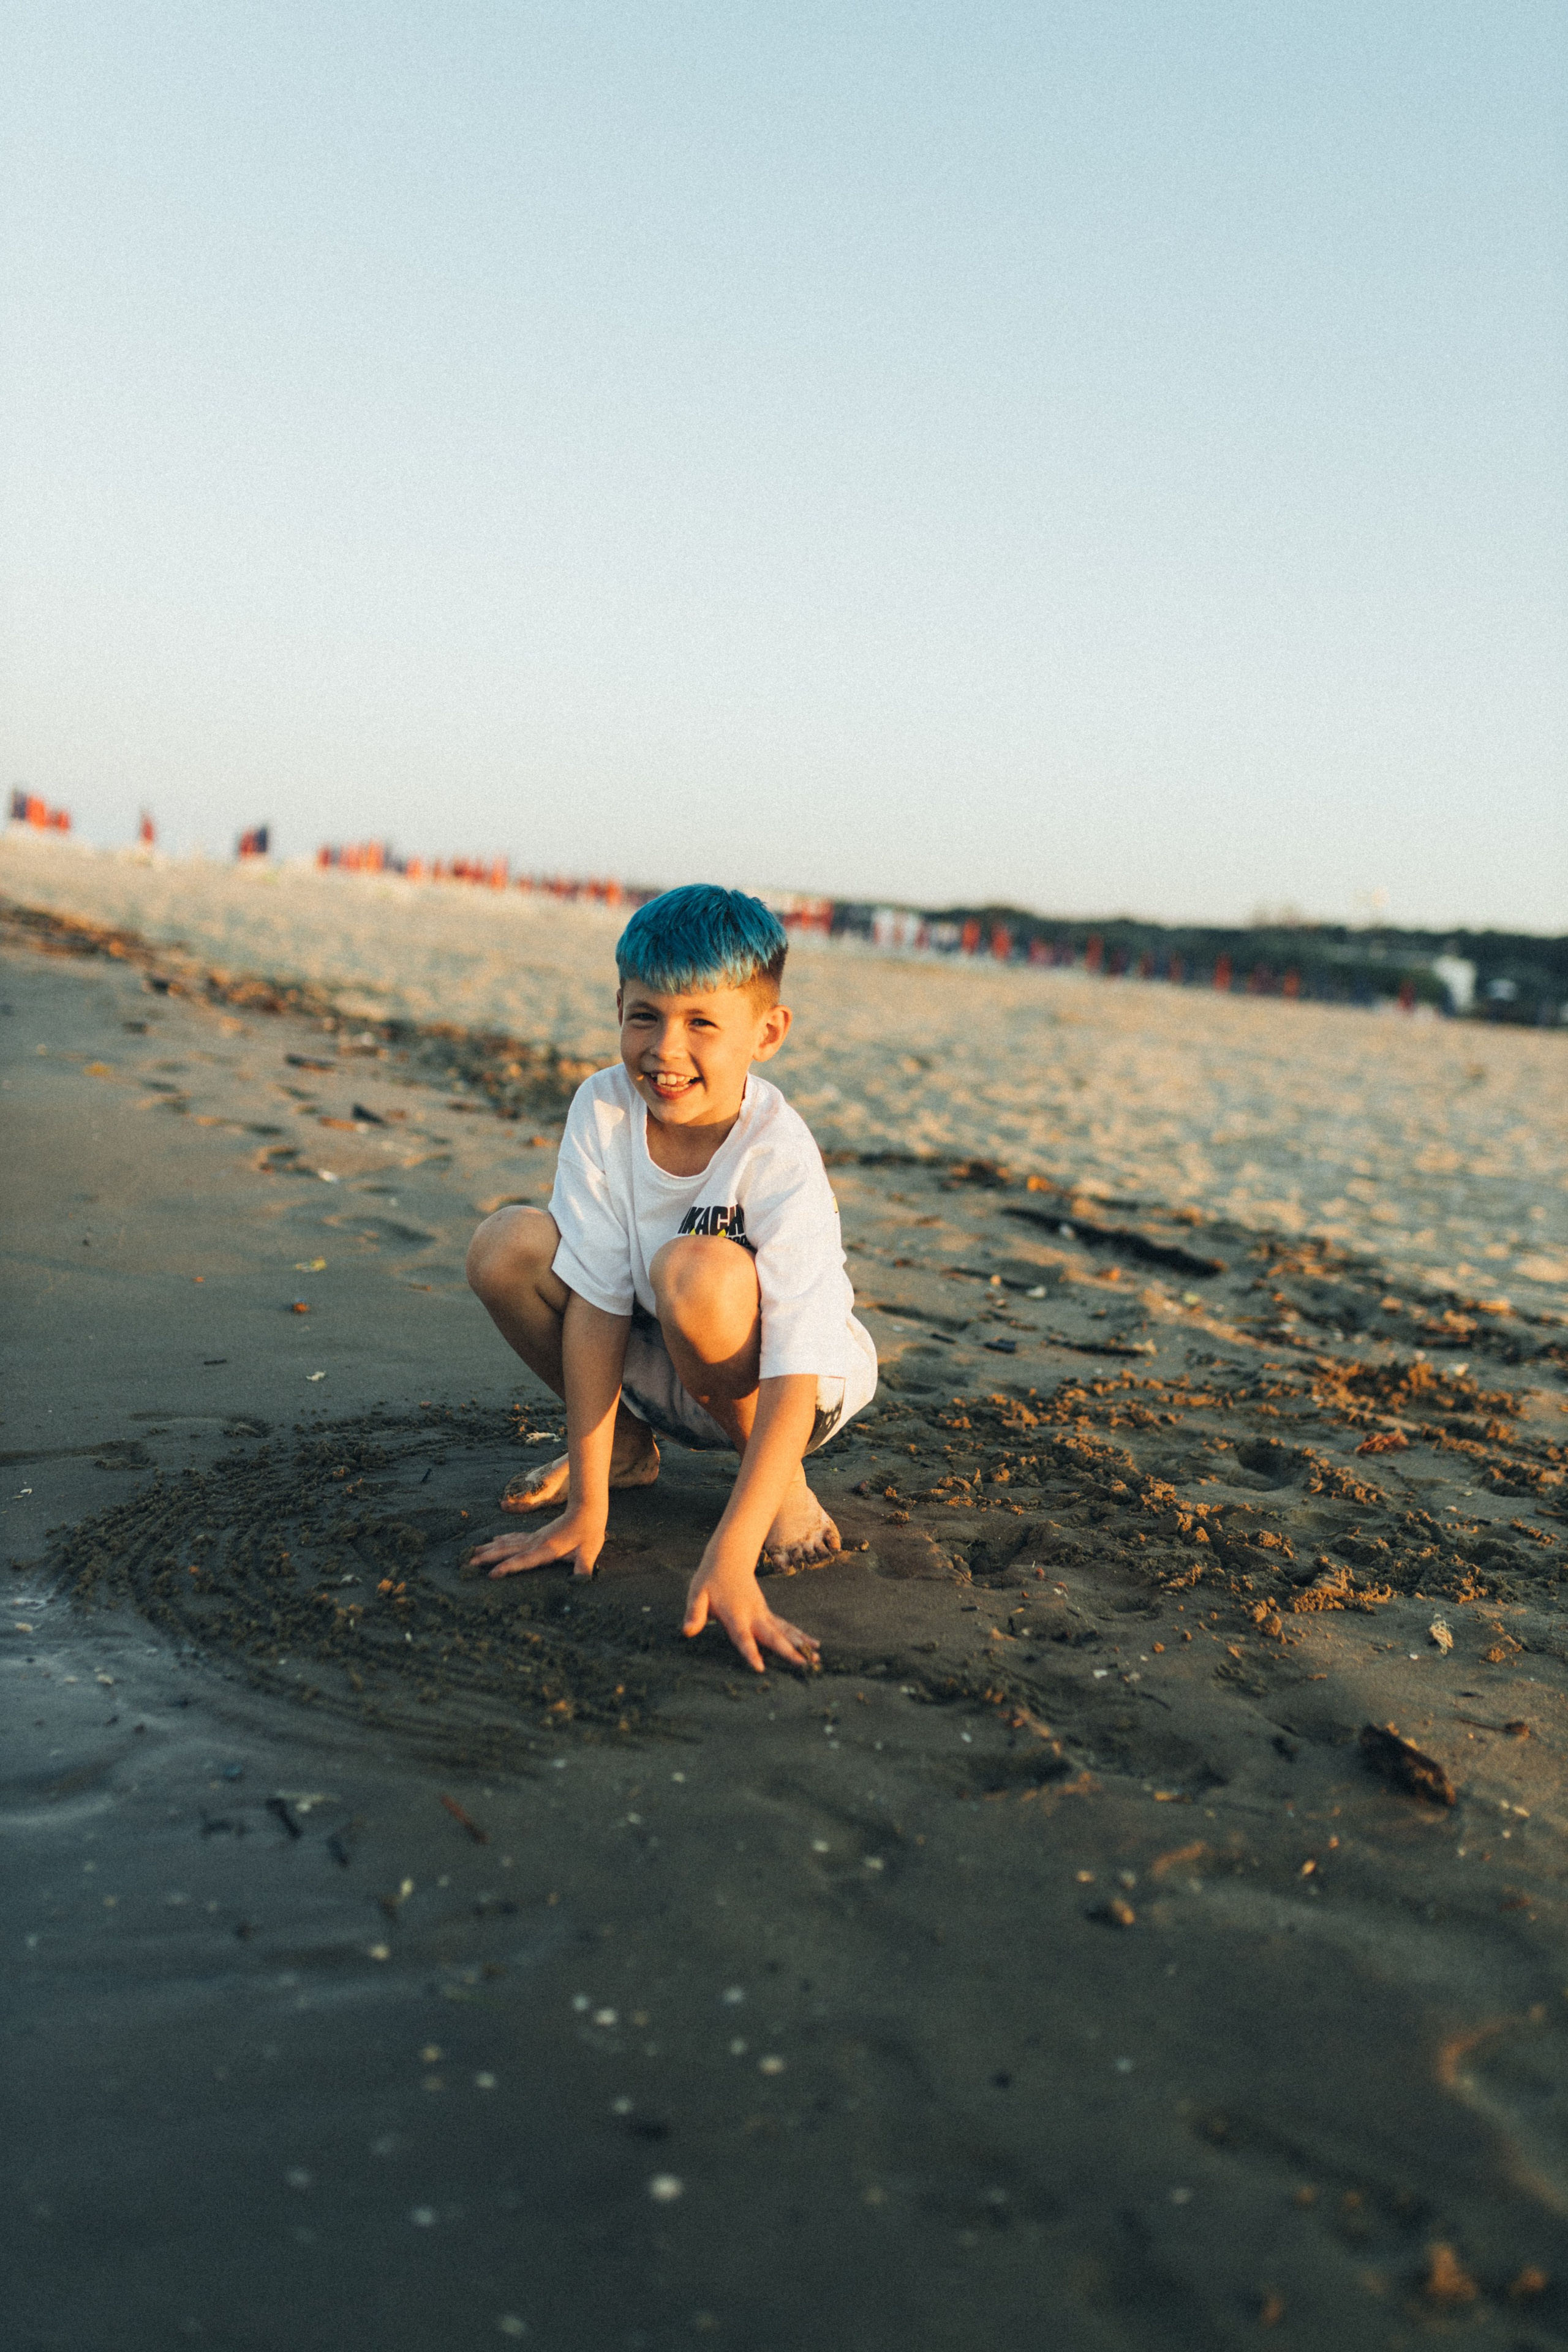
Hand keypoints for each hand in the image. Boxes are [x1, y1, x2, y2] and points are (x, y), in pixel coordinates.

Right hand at [470, 1504, 605, 1580]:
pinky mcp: (537, 1534)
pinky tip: (494, 1539)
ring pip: (508, 1543)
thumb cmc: (589, 1532)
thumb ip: (583, 1568)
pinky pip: (516, 1537)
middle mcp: (536, 1542)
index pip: (522, 1561)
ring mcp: (535, 1537)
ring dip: (490, 1548)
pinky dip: (503, 1539)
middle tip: (468, 1563)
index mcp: (546, 1549)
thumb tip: (582, 1584)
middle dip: (488, 1558)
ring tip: (473, 1552)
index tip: (490, 1575)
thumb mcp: (588, 1552)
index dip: (506, 1568)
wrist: (587, 1508)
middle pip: (508, 1550)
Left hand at [683, 1547, 820, 1674]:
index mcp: (735, 1614)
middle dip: (788, 1651)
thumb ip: (694, 1613)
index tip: (760, 1668)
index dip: (751, 1652)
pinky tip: (814, 1647)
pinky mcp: (767, 1613)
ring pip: (785, 1631)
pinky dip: (800, 1637)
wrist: (729, 1557)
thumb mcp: (697, 1593)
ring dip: (800, 1645)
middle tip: (803, 1664)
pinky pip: (786, 1627)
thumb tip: (686, 1631)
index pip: (743, 1637)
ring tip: (816, 1659)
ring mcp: (763, 1613)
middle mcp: (753, 1615)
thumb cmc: (710, 1579)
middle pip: (772, 1635)